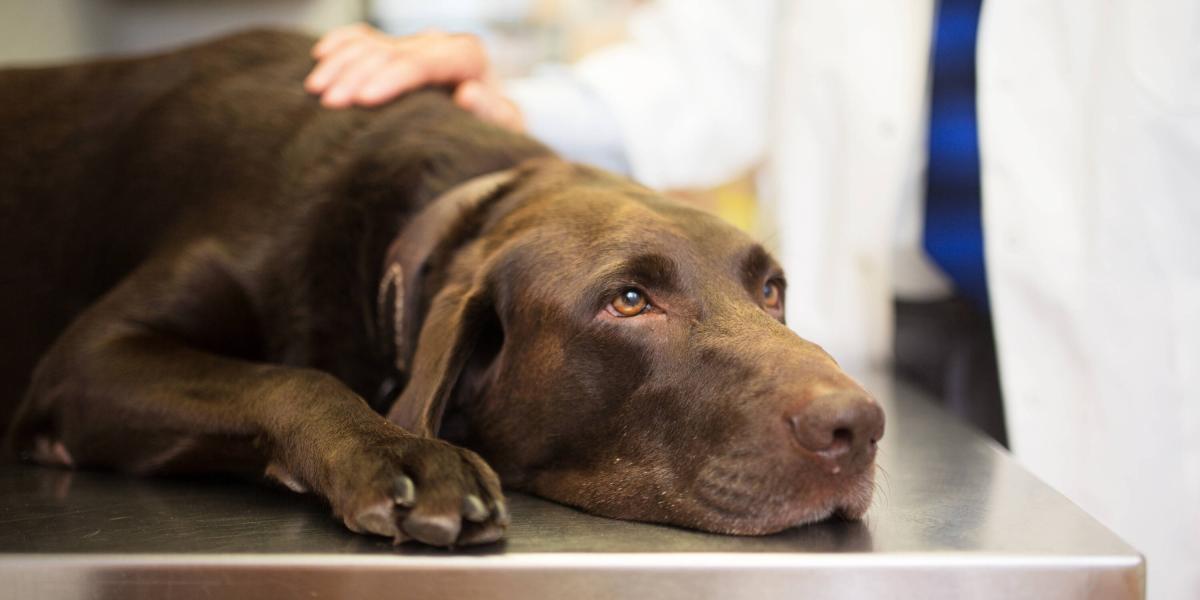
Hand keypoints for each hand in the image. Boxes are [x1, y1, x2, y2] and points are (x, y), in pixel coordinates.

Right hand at [306, 23, 523, 131]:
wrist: (491, 125)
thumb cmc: (496, 132)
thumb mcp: (503, 128)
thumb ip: (492, 112)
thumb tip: (468, 93)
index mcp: (467, 55)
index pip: (422, 62)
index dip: (391, 78)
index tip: (364, 100)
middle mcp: (439, 43)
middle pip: (390, 52)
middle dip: (357, 75)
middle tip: (328, 103)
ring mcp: (415, 44)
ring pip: (371, 43)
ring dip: (341, 63)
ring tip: (315, 89)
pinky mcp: (398, 49)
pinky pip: (364, 38)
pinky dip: (342, 44)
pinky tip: (320, 55)